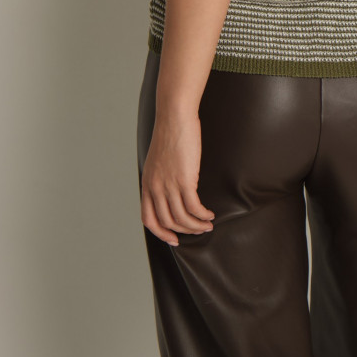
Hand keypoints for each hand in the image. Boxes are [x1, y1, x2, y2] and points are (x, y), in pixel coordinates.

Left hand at [140, 109, 215, 245]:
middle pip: (167, 222)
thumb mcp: (158, 159)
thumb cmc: (170, 133)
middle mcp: (155, 188)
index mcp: (147, 184)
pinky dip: (202, 214)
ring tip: (208, 224)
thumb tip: (170, 188)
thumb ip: (160, 176)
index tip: (174, 238)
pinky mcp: (184, 180)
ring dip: (196, 225)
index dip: (161, 233)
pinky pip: (194, 207)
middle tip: (198, 231)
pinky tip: (209, 213)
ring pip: (182, 218)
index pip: (148, 219)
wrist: (174, 117)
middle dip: (184, 231)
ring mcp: (168, 185)